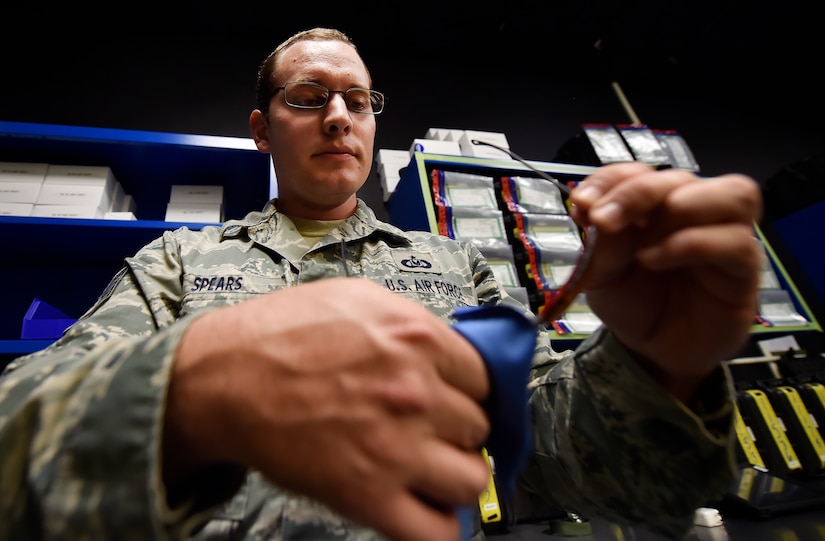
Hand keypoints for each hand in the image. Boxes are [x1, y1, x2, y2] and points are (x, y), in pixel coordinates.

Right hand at [164, 277, 489, 540]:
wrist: (223, 379)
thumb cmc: (277, 336)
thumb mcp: (357, 299)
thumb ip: (413, 324)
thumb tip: (447, 350)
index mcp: (417, 340)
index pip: (486, 378)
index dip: (469, 391)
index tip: (457, 399)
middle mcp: (416, 393)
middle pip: (480, 427)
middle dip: (457, 430)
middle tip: (432, 430)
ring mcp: (397, 448)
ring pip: (472, 478)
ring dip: (455, 475)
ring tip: (430, 469)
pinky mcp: (369, 496)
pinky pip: (437, 531)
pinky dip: (438, 524)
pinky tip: (421, 507)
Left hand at [569, 162, 762, 400]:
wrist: (651, 351)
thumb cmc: (631, 304)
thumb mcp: (601, 275)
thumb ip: (600, 242)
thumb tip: (587, 206)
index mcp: (654, 206)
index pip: (639, 172)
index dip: (611, 179)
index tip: (582, 202)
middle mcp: (693, 211)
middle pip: (680, 176)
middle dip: (637, 193)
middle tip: (604, 220)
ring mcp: (723, 235)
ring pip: (732, 193)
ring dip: (679, 207)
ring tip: (642, 242)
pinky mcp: (744, 266)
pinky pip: (735, 241)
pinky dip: (691, 244)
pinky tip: (656, 261)